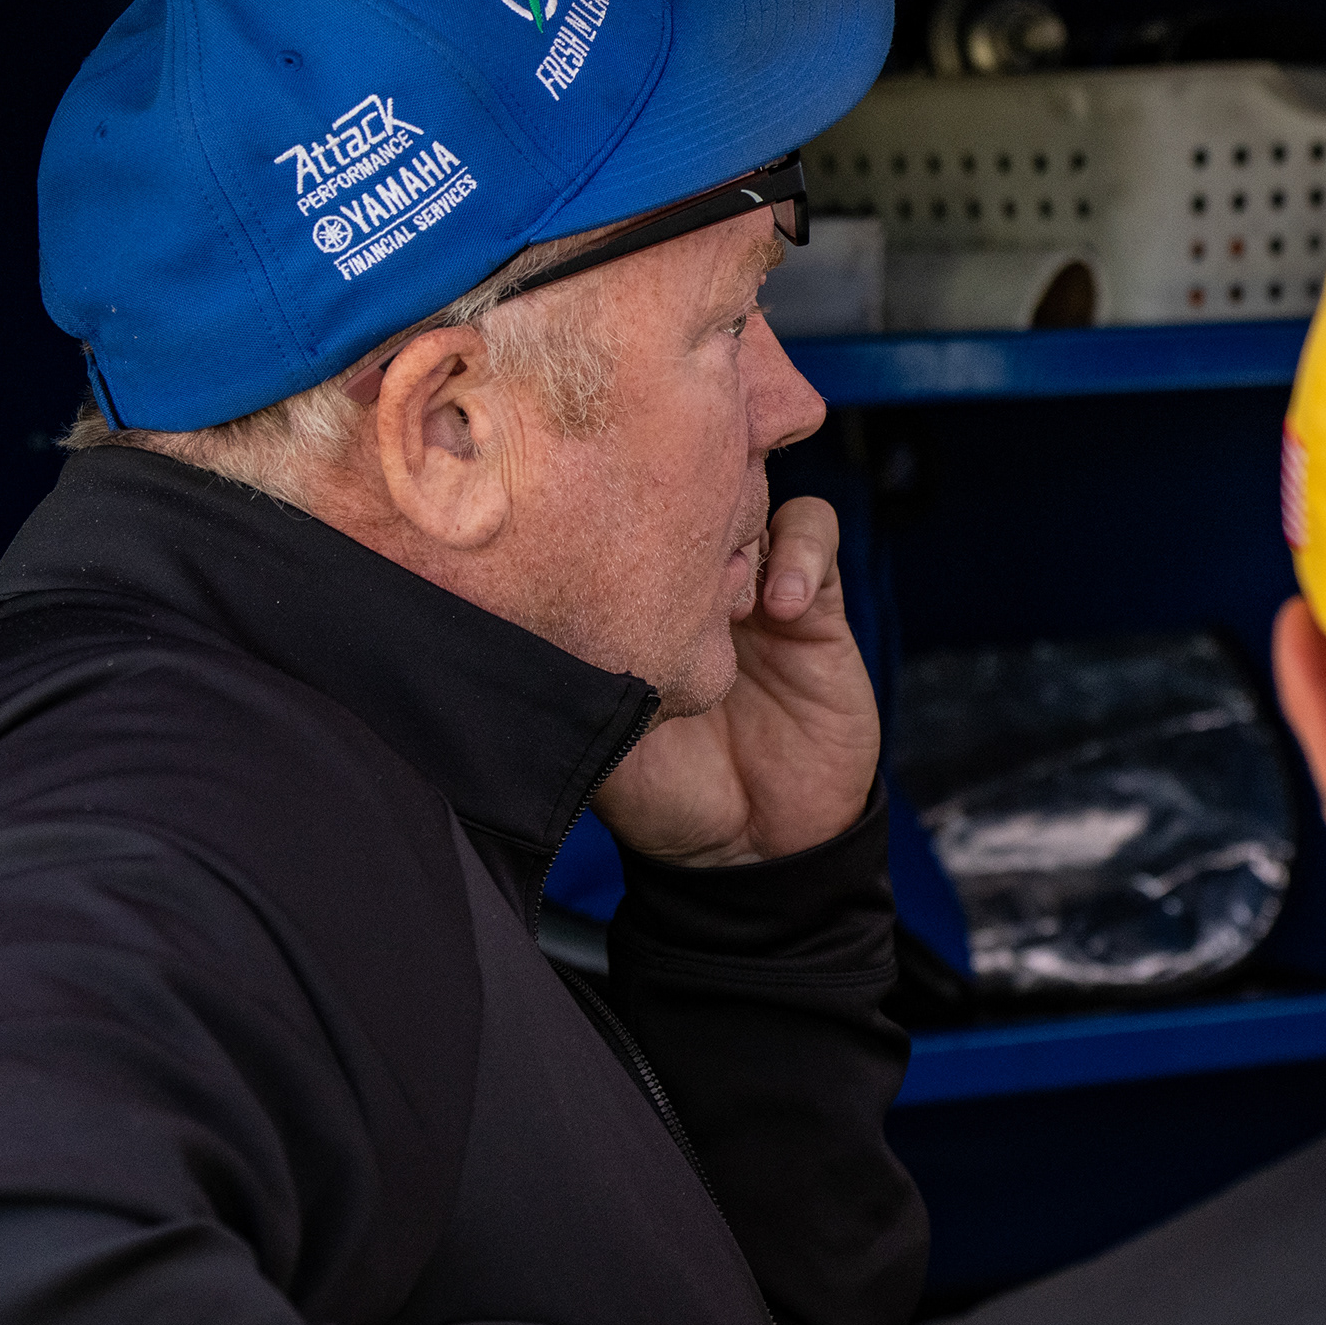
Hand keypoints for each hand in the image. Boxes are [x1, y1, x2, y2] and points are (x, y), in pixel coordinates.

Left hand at [594, 497, 880, 865]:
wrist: (751, 848)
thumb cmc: (661, 798)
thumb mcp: (588, 737)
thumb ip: (567, 674)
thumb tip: (511, 622)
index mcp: (628, 600)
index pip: (616, 509)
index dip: (608, 492)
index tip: (594, 512)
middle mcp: (688, 578)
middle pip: (684, 475)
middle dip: (678, 481)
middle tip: (664, 521)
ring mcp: (751, 584)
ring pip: (752, 486)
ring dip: (737, 515)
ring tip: (723, 587)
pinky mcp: (814, 605)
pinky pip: (813, 534)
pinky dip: (799, 554)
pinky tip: (778, 607)